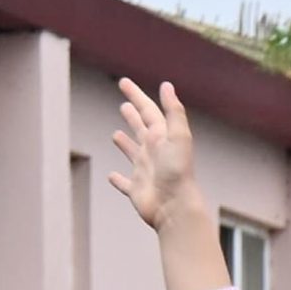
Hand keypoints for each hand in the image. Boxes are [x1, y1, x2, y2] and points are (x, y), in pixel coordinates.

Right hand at [110, 79, 207, 229]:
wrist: (176, 207)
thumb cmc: (178, 172)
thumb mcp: (178, 136)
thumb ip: (174, 111)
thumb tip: (167, 85)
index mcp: (162, 138)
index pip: (148, 111)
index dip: (137, 95)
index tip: (124, 82)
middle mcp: (154, 153)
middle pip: (141, 130)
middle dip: (133, 116)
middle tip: (124, 105)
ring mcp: (146, 172)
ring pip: (133, 154)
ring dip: (125, 144)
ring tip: (116, 134)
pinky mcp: (138, 191)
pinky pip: (125, 184)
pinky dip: (118, 180)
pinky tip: (112, 177)